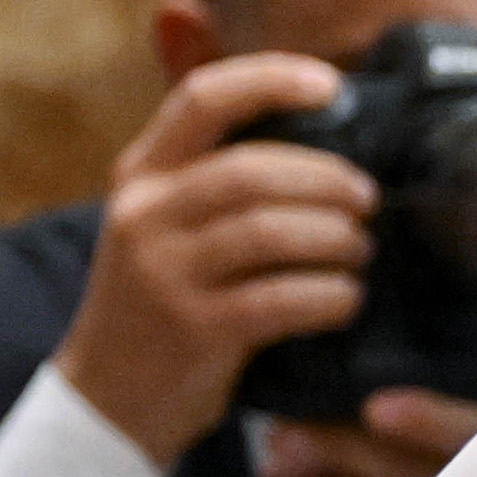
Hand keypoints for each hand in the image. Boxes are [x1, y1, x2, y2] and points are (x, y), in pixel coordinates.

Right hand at [58, 53, 370, 463]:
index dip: (271, 79)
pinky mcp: (194, 330)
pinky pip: (281, 299)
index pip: (202, 99)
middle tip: (367, 199)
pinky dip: (330, 296)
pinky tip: (346, 299)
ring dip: (336, 239)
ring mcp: (163, 274)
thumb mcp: (166, 224)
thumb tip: (319, 125)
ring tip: (360, 250)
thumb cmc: (163, 300)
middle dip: (327, 180)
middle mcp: (143, 214)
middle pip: (253, 171)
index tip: (332, 83)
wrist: (109, 397)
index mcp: (140, 174)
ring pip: (271, 232)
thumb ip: (216, 174)